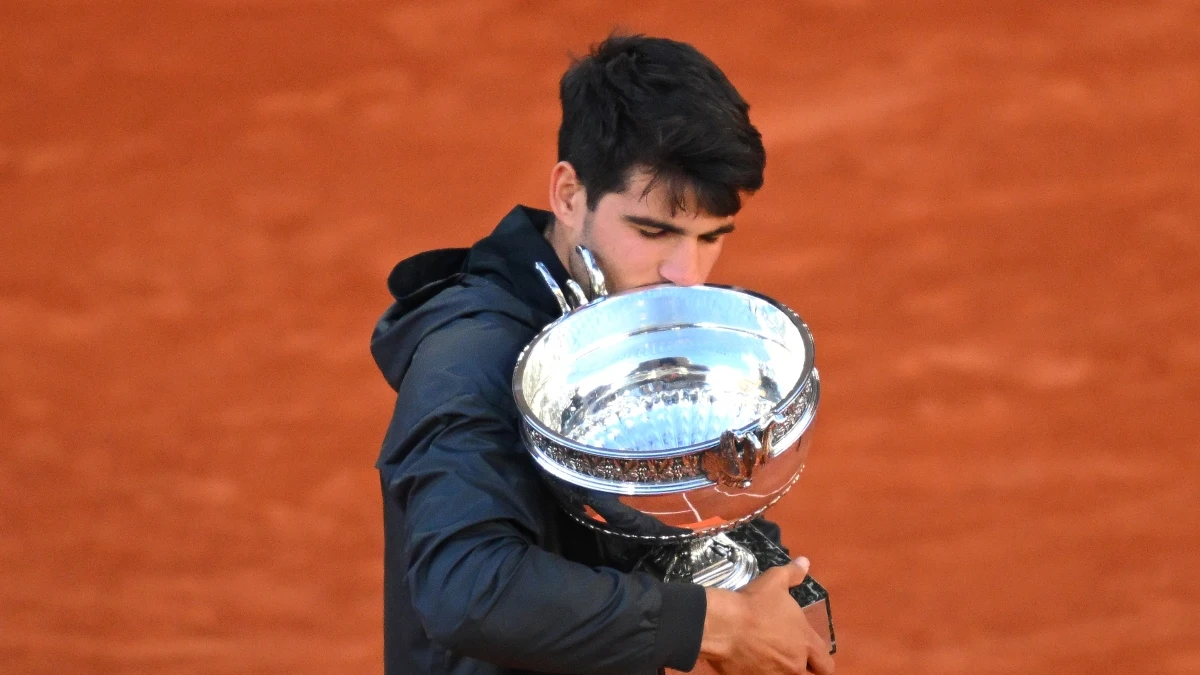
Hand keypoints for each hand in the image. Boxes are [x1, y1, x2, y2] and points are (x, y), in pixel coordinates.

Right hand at [698, 557, 833, 674]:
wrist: (722, 626)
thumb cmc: (753, 604)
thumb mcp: (775, 581)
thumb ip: (793, 573)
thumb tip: (805, 562)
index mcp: (806, 643)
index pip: (826, 664)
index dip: (820, 660)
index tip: (811, 654)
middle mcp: (795, 665)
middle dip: (802, 668)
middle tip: (789, 657)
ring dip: (780, 669)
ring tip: (767, 657)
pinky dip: (758, 672)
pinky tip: (749, 661)